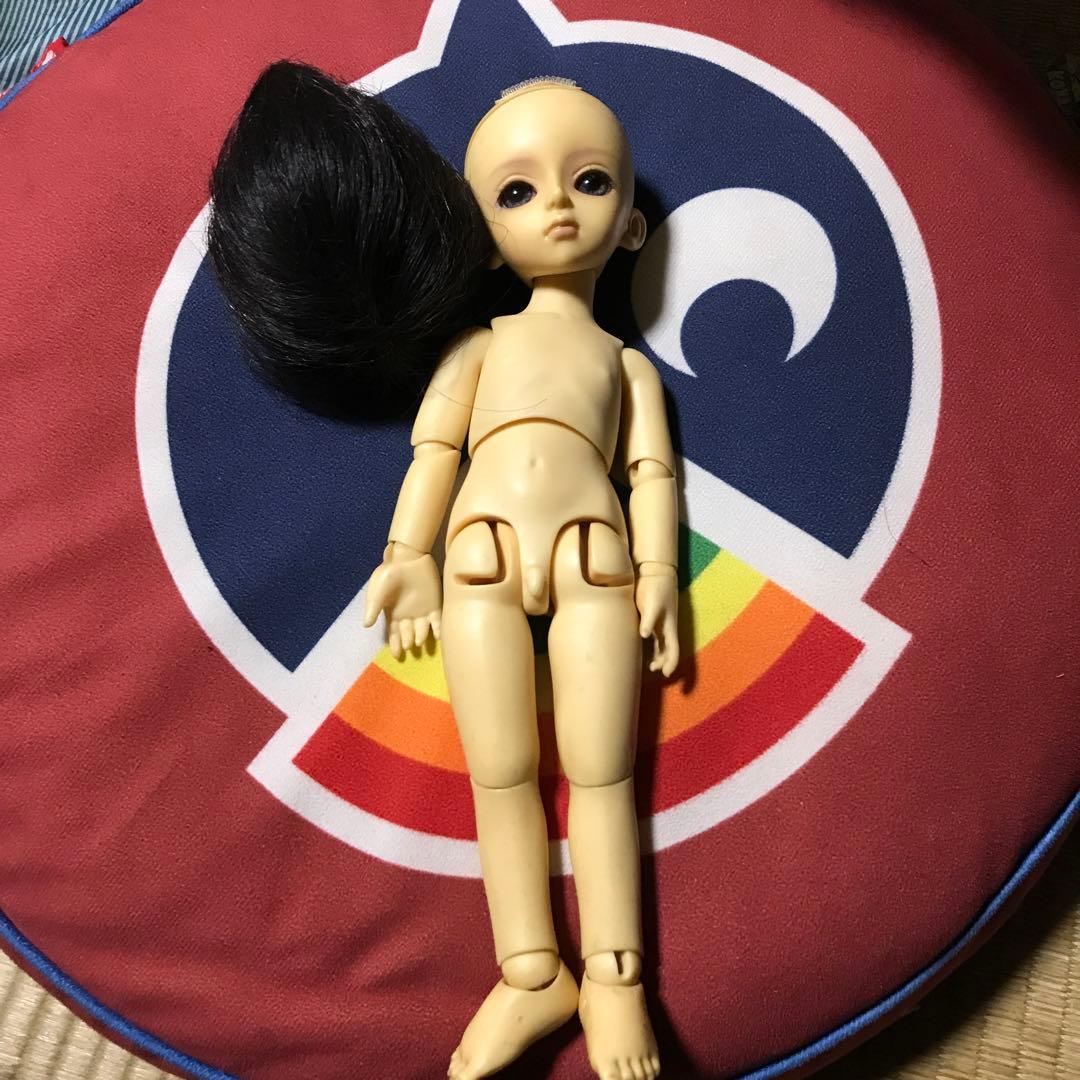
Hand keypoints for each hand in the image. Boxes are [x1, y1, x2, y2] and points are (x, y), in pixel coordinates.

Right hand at [363, 543, 441, 659]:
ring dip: (421, 635)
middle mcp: (408, 616)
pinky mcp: (434, 604)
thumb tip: (366, 625)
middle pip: (408, 633)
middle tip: (408, 645)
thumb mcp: (378, 590)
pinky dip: (437, 628)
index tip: (397, 655)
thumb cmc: (389, 574)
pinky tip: (437, 635)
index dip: (395, 644)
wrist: (408, 558)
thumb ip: (373, 607)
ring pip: (422, 629)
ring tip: (418, 640)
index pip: (394, 633)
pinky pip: (437, 620)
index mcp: (393, 614)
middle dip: (408, 640)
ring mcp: (422, 611)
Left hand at [635, 565, 679, 676]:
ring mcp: (657, 623)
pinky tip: (639, 649)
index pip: (673, 650)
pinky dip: (648, 646)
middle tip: (653, 670)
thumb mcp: (653, 604)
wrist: (653, 572)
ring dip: (656, 656)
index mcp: (669, 627)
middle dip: (663, 662)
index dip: (672, 663)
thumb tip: (643, 634)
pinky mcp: (648, 617)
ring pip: (659, 645)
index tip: (667, 674)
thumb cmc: (656, 588)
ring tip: (649, 666)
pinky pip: (651, 637)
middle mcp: (665, 628)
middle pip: (667, 650)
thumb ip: (649, 620)